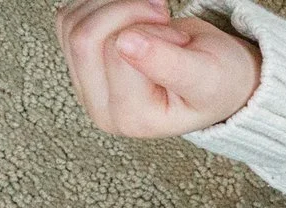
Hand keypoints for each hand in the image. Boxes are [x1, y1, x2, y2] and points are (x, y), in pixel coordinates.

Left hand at [58, 0, 260, 137]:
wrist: (217, 77)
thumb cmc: (218, 81)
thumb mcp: (206, 76)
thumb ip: (171, 65)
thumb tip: (125, 43)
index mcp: (133, 118)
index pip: (117, 51)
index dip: (152, 32)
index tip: (180, 44)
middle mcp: (102, 108)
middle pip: (86, 38)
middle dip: (127, 13)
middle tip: (161, 23)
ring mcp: (85, 86)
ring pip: (73, 24)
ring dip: (114, 8)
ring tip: (148, 23)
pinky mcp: (77, 64)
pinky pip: (68, 19)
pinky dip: (99, 7)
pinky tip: (128, 20)